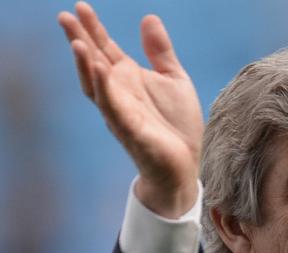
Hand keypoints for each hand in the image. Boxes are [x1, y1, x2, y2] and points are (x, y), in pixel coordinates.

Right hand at [58, 2, 203, 217]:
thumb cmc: (177, 125)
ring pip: (96, 86)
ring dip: (86, 65)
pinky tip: (100, 70)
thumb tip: (148, 17)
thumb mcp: (174, 80)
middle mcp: (119, 93)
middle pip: (94, 63)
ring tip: (78, 42)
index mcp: (129, 79)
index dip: (93, 28)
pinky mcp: (130, 130)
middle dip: (80, 41)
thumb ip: (160, 52)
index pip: (105, 49)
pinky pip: (113, 108)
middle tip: (65, 17)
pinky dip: (106, 89)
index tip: (80, 6)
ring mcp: (121, 112)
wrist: (184, 163)